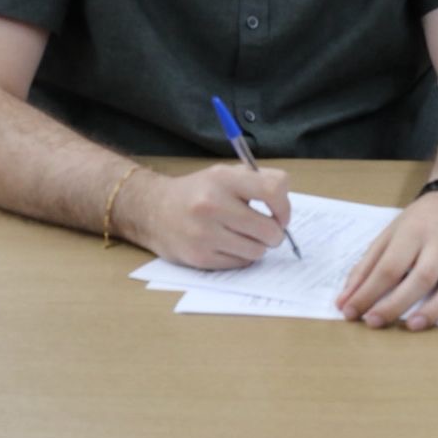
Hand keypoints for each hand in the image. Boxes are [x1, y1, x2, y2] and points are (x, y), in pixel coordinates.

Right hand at [124, 163, 291, 268]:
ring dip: (258, 246)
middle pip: (269, 229)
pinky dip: (241, 257)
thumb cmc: (198, 192)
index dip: (284, 206)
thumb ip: (258, 182)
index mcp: (223, 179)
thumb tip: (285, 209)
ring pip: (257, 251)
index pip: (273, 190)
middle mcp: (211, 205)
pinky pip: (240, 263)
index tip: (281, 214)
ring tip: (245, 237)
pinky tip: (229, 245)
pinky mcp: (199, 257)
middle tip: (268, 231)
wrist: (152, 210)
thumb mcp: (225, 174)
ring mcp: (203, 234)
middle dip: (275, 233)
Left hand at [336, 191, 437, 330]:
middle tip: (374, 322)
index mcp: (413, 232)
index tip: (352, 312)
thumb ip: (365, 269)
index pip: (389, 266)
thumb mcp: (387, 236)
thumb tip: (344, 303)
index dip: (369, 292)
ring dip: (436, 307)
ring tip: (413, 325)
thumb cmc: (418, 223)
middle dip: (396, 303)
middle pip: (422, 276)